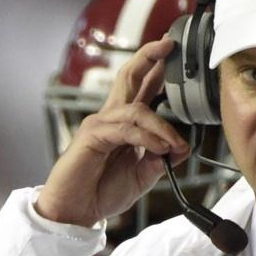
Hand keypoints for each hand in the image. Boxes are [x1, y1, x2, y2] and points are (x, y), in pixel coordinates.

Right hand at [34, 37, 194, 227]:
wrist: (75, 212)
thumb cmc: (101, 193)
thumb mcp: (143, 176)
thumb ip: (160, 159)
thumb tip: (181, 147)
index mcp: (123, 124)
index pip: (141, 89)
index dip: (156, 68)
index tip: (172, 51)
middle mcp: (110, 118)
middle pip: (128, 77)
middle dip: (149, 57)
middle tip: (168, 43)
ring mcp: (98, 124)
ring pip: (137, 109)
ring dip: (161, 126)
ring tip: (173, 145)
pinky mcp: (91, 136)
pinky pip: (126, 129)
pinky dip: (147, 138)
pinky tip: (159, 149)